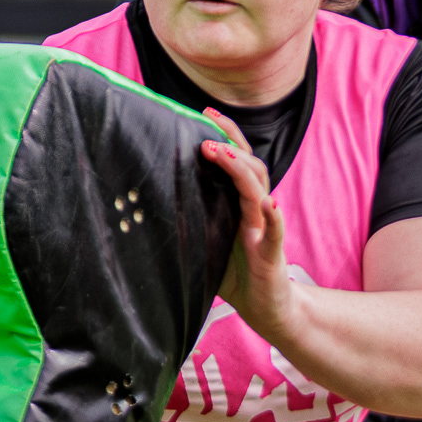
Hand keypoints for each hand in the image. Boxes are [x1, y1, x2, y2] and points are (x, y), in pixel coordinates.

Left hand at [200, 109, 291, 339]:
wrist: (265, 308)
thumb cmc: (234, 274)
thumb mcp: (206, 243)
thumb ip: (188, 223)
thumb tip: (147, 209)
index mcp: (239, 206)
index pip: (236, 162)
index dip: (224, 136)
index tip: (205, 113)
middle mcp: (255, 210)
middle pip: (250, 166)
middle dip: (231, 142)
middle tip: (207, 124)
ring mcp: (265, 229)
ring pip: (259, 189)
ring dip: (241, 168)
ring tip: (221, 151)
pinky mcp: (271, 253)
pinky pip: (275, 230)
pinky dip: (273, 215)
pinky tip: (268, 202)